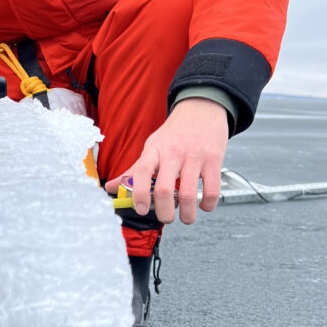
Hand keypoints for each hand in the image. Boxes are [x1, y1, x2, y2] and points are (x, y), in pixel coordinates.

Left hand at [104, 98, 228, 223]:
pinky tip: (203, 205)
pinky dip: (208, 204)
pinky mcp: (214, 160)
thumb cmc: (175, 132)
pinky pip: (212, 189)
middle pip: (164, 189)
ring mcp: (195, 157)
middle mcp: (173, 153)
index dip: (138, 194)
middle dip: (164, 212)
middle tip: (166, 218)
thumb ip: (134, 170)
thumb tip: (111, 188)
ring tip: (186, 217)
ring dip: (187, 214)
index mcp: (154, 151)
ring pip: (189, 194)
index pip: (141, 172)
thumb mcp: (152, 147)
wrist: (202, 108)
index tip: (141, 209)